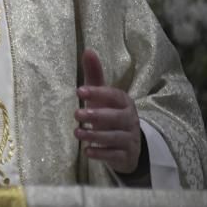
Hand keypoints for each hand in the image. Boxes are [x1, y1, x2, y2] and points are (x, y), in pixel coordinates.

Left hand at [74, 48, 141, 174]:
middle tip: (76, 114)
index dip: (98, 92)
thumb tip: (88, 50)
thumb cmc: (110, 115)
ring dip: (95, 135)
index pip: (115, 96)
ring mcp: (129, 139)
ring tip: (77, 133)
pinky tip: (88, 151)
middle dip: (97, 116)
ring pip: (115, 137)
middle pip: (116, 117)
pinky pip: (115, 155)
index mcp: (125, 103)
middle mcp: (130, 120)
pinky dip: (102, 154)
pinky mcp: (126, 156)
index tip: (79, 91)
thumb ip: (95, 76)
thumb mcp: (103, 97)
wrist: (128, 146)